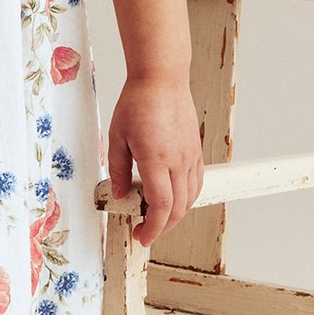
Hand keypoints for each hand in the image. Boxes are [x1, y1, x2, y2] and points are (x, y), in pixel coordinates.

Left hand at [104, 72, 203, 246]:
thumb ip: (118, 169)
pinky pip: (196, 182)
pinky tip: (174, 198)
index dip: (153, 227)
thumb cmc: (138, 102)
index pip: (161, 205)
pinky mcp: (195, 150)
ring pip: (190, 197)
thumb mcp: (117, 137)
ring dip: (175, 214)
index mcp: (156, 158)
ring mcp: (190, 156)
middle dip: (163, 226)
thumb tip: (119, 193)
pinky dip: (186, 197)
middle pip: (178, 207)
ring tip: (157, 216)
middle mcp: (178, 160)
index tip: (142, 235)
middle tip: (145, 230)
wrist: (162, 79)